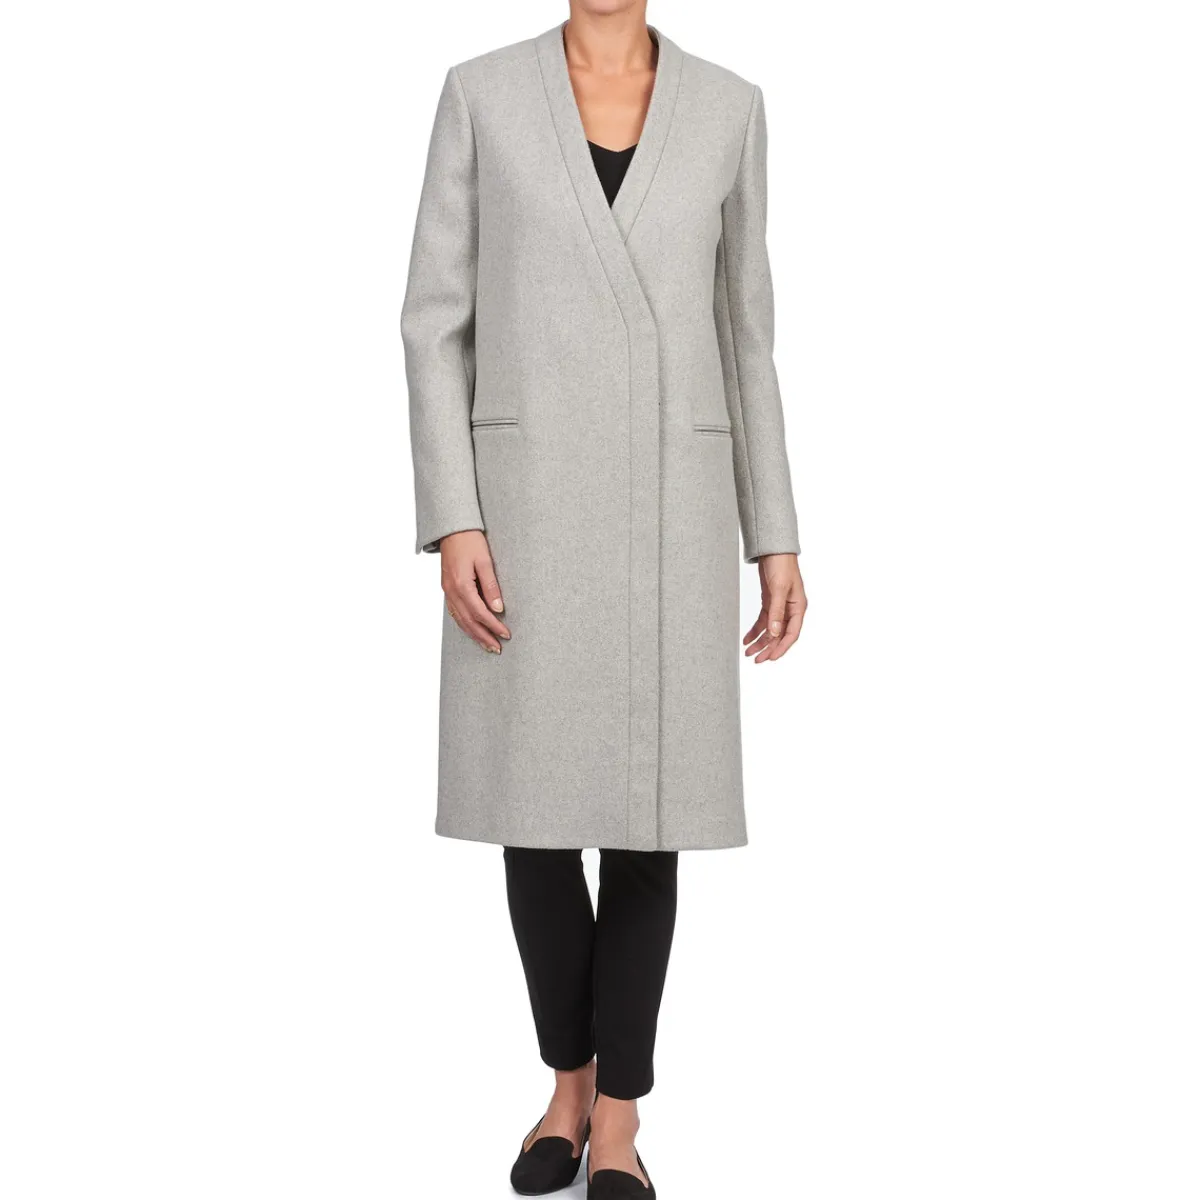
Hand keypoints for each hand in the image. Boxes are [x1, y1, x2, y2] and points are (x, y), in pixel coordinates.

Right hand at [440, 530, 510, 653]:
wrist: (451, 528)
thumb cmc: (470, 541)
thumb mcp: (484, 561)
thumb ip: (491, 586)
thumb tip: (498, 608)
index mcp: (461, 585)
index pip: (479, 613)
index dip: (493, 626)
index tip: (506, 634)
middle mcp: (451, 591)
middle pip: (468, 621)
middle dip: (483, 636)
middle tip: (497, 649)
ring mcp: (447, 591)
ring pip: (460, 619)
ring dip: (474, 634)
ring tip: (487, 646)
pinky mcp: (447, 588)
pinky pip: (454, 612)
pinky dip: (464, 624)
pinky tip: (471, 630)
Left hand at [743, 554, 806, 662]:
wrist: (773, 550)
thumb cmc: (781, 565)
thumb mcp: (778, 589)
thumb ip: (776, 612)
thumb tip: (774, 633)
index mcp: (798, 607)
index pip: (791, 634)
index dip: (781, 648)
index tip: (770, 658)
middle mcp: (790, 609)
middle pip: (780, 635)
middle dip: (768, 648)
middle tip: (756, 659)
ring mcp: (780, 606)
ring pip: (770, 630)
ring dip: (760, 641)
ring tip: (749, 652)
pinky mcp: (770, 602)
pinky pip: (763, 621)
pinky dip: (755, 630)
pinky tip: (747, 638)